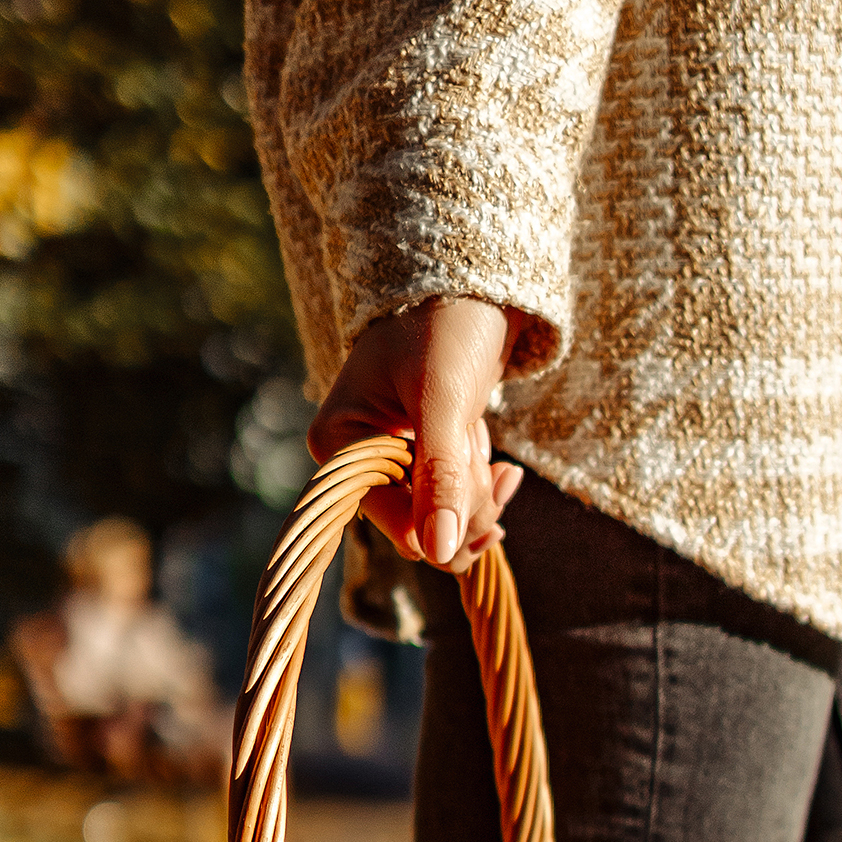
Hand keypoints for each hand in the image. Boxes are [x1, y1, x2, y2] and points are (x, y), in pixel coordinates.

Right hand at [308, 297, 524, 568]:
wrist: (470, 289)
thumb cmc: (444, 325)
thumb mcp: (444, 399)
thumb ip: (441, 476)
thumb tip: (439, 553)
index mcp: (339, 446)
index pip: (399, 529)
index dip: (450, 520)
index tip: (488, 478)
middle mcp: (355, 465)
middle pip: (426, 536)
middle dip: (470, 502)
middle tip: (492, 460)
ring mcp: (391, 470)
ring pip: (449, 527)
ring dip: (481, 491)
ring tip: (486, 444)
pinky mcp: (421, 470)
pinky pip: (459, 510)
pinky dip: (485, 490)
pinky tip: (502, 469)